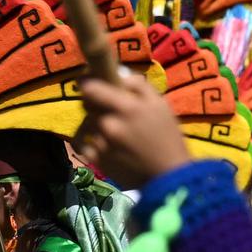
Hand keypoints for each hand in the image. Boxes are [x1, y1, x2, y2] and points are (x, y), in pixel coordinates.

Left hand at [74, 71, 190, 189]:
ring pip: (86, 125)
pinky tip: (104, 143)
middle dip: (94, 103)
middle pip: (86, 106)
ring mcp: (100, 143)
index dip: (88, 83)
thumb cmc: (167, 137)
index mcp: (126, 108)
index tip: (90, 81)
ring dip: (94, 124)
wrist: (167, 176)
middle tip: (107, 108)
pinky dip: (91, 143)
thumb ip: (138, 85)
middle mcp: (109, 124)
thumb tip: (119, 74)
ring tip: (111, 129)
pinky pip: (84, 145)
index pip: (90, 88)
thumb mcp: (160, 104)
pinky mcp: (97, 160)